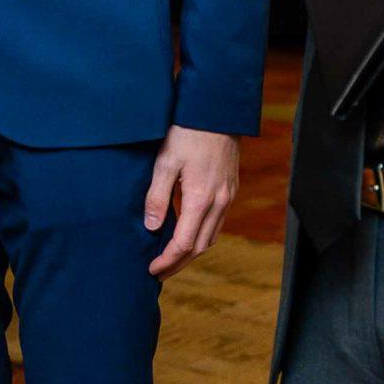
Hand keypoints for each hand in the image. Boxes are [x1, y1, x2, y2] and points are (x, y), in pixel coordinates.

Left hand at [145, 125, 237, 276]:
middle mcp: (219, 202)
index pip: (184, 244)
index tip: (152, 269)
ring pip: (211, 236)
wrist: (217, 110)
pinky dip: (202, 235)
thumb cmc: (187, 132)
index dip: (167, 260)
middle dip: (179, 263)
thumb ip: (157, 197)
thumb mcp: (165, 162)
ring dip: (192, 252)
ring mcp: (228, 196)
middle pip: (200, 247)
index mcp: (201, 199)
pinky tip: (189, 232)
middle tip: (160, 272)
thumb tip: (152, 228)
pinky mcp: (231, 188)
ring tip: (172, 258)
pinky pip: (218, 222)